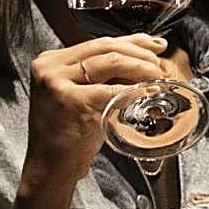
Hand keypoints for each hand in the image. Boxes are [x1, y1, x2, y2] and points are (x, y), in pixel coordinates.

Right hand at [22, 33, 170, 185]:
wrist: (51, 166)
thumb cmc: (70, 132)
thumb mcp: (86, 93)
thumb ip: (108, 74)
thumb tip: (147, 55)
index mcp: (52, 61)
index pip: (98, 42)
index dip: (131, 41)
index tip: (154, 45)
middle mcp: (50, 67)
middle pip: (105, 47)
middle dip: (139, 53)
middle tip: (158, 64)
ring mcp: (56, 82)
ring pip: (110, 61)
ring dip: (140, 67)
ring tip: (156, 76)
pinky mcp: (68, 101)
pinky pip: (109, 90)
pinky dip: (132, 90)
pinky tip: (146, 92)